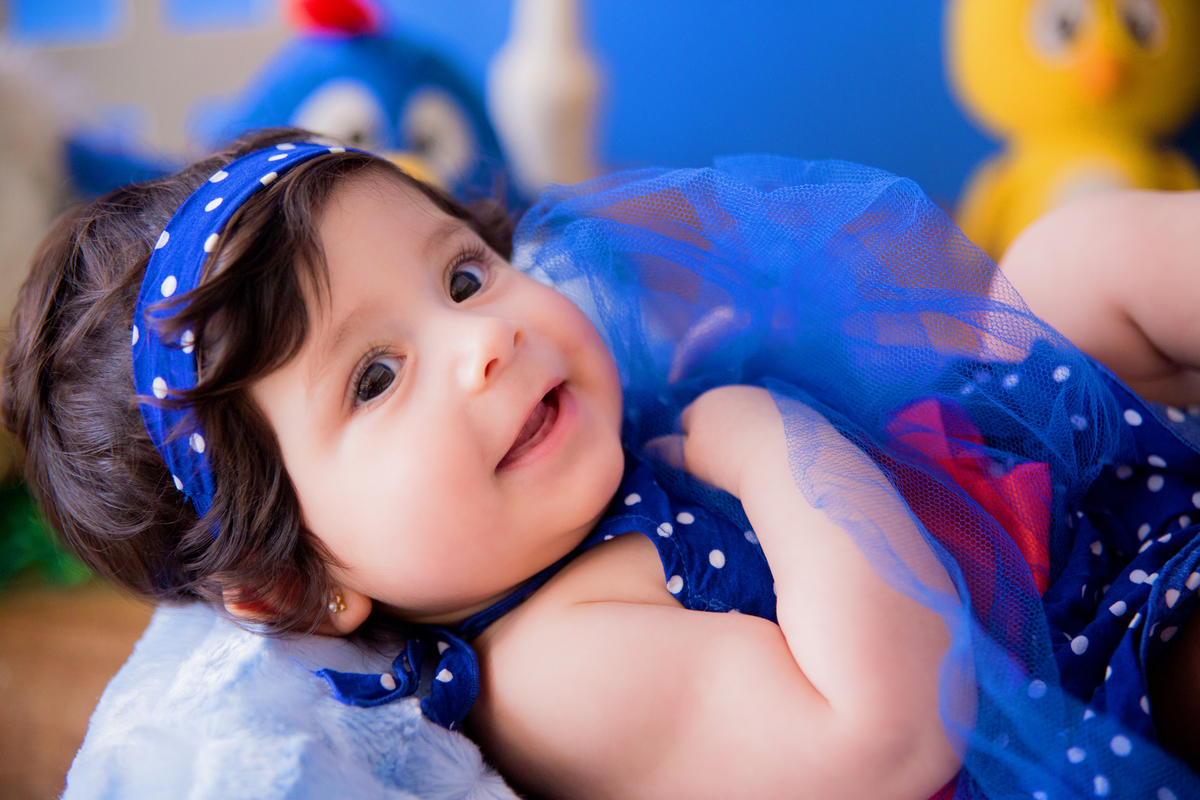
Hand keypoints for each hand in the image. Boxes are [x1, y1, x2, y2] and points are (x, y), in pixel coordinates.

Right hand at [646, 385, 783, 498]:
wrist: (787, 459)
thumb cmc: (729, 461)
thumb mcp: (691, 459)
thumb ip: (668, 451)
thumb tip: (647, 447)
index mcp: (705, 401)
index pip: (687, 420)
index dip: (690, 443)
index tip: (702, 465)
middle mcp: (736, 392)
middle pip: (721, 415)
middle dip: (721, 434)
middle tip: (728, 466)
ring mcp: (769, 398)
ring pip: (751, 416)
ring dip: (750, 433)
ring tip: (756, 462)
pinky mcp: (798, 409)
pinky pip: (779, 422)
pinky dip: (776, 436)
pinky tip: (780, 456)